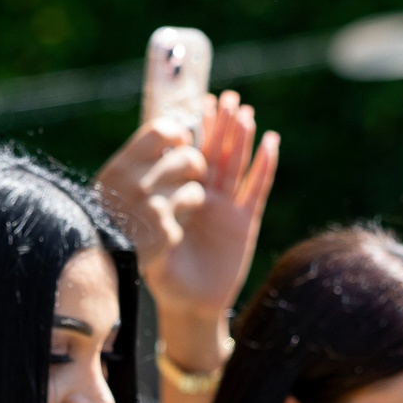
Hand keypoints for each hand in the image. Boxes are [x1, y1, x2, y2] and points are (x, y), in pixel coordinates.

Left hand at [94, 91, 278, 372]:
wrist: (190, 305)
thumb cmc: (166, 277)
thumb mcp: (150, 246)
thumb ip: (147, 224)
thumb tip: (131, 203)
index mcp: (182, 197)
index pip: (189, 157)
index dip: (196, 131)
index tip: (198, 105)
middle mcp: (205, 198)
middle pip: (216, 154)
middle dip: (221, 126)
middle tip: (226, 97)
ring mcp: (227, 208)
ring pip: (236, 166)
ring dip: (241, 139)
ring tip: (245, 112)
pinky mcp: (245, 222)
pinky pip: (255, 190)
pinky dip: (264, 167)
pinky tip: (270, 143)